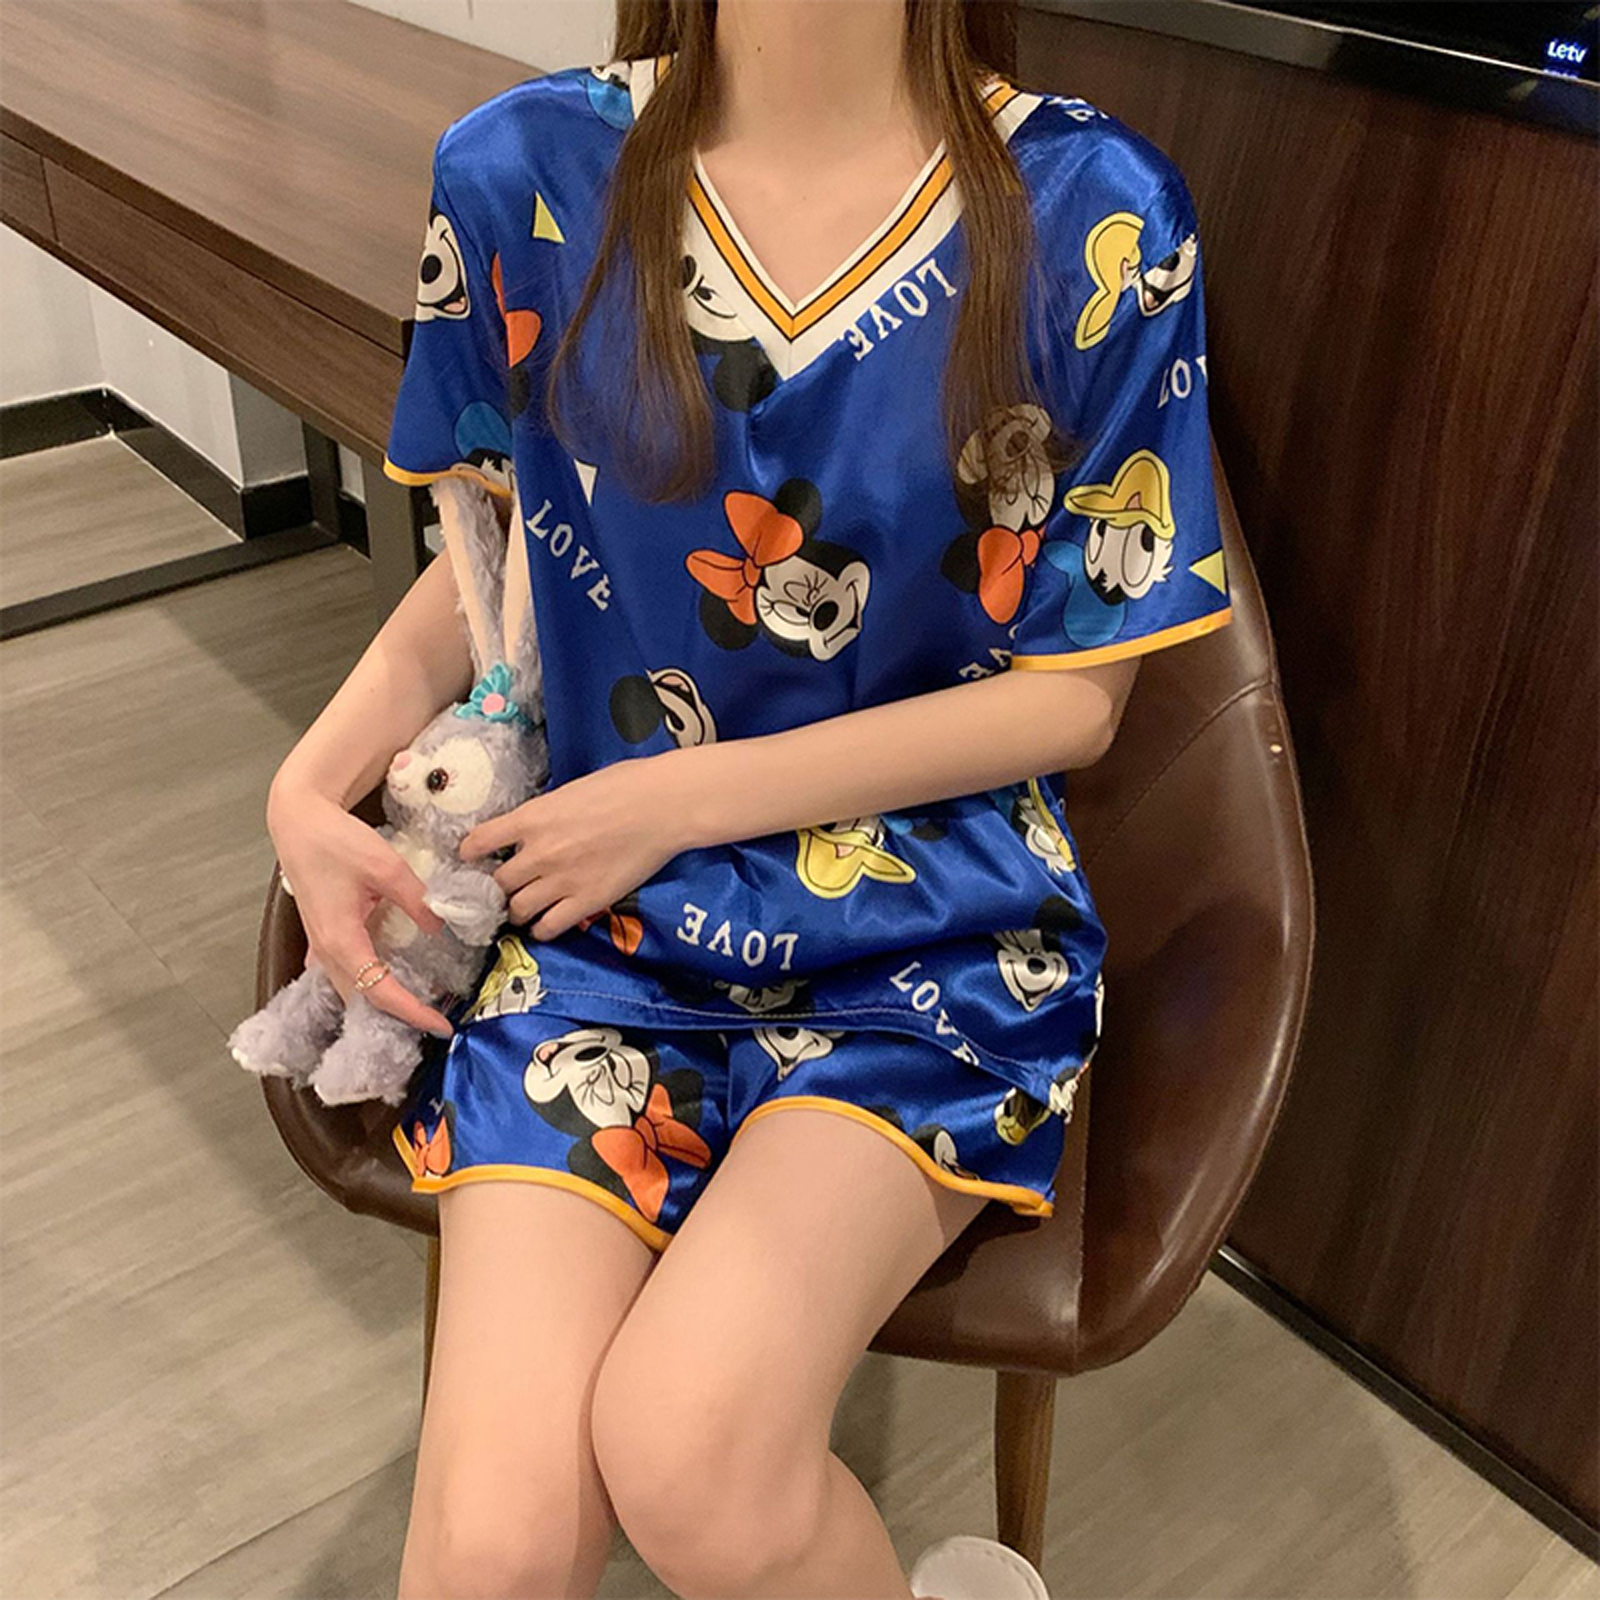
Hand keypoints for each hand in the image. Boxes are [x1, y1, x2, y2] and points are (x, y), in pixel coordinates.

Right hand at [266, 778, 454, 1037]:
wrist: (298, 820)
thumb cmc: (335, 840)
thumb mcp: (386, 867)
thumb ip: (416, 900)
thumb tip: (441, 928)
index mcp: (341, 940)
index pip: (379, 992)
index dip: (412, 1012)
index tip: (441, 1024)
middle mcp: (327, 950)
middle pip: (361, 1000)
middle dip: (398, 1016)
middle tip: (436, 1019)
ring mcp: (320, 944)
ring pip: (350, 989)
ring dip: (382, 1002)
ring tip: (419, 1004)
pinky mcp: (321, 934)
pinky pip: (343, 971)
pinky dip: (366, 983)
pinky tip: (389, 979)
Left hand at [458, 752, 694, 940]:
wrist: (662, 806)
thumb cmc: (625, 786)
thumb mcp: (570, 791)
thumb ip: (545, 814)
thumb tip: (534, 827)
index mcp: (532, 818)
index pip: (478, 842)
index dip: (470, 854)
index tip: (471, 859)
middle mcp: (539, 852)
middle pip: (498, 884)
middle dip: (498, 889)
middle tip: (505, 890)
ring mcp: (561, 880)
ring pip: (517, 910)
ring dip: (518, 912)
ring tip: (525, 910)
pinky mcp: (587, 902)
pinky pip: (548, 928)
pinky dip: (542, 929)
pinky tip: (547, 923)